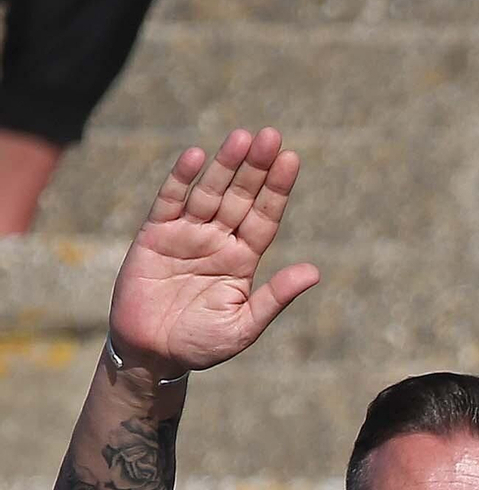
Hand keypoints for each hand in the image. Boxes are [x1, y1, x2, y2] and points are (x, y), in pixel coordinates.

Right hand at [107, 127, 319, 379]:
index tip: (292, 159)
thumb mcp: (244, 326)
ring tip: (242, 137)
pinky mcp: (155, 235)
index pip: (265, 217)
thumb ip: (275, 298)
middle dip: (256, 167)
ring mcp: (187, 234)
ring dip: (225, 165)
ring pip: (209, 192)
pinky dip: (181, 179)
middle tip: (271, 135)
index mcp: (243, 260)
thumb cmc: (201, 344)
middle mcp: (218, 240)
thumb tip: (313, 272)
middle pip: (241, 196)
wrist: (153, 354)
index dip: (277, 189)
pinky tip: (196, 156)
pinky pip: (170, 200)